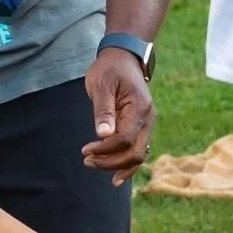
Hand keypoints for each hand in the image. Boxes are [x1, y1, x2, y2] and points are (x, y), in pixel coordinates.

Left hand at [81, 45, 153, 184]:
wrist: (123, 58)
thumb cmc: (109, 69)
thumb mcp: (101, 85)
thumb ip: (103, 110)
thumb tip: (103, 135)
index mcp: (139, 108)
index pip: (125, 139)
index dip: (105, 149)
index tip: (85, 150)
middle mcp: (147, 119)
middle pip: (134, 153)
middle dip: (111, 162)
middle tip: (87, 161)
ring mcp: (146, 124)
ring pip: (138, 155)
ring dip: (117, 165)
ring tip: (93, 165)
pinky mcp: (140, 127)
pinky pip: (137, 150)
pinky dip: (126, 164)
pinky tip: (114, 175)